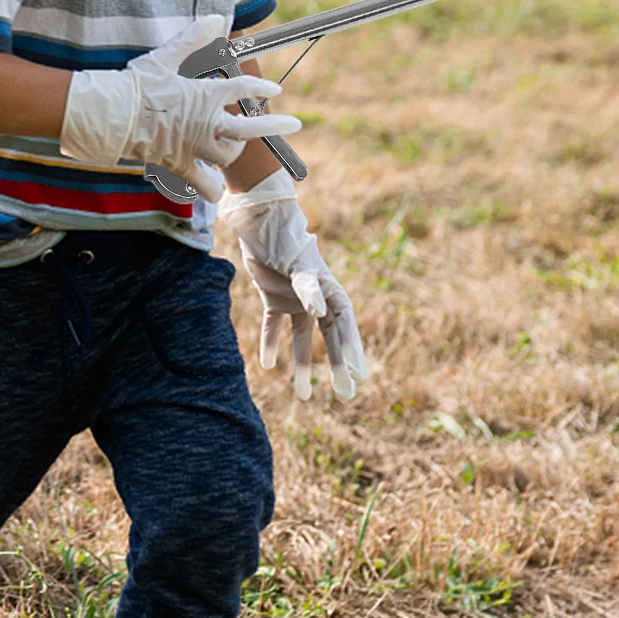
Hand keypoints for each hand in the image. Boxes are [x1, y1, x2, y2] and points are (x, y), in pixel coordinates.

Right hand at [60, 16, 301, 201]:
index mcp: (205, 95)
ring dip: (234, 149)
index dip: (260, 87)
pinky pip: (204, 185)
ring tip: (231, 142)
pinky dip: (210, 185)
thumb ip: (194, 38)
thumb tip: (218, 17)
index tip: (275, 89)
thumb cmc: (138, 84)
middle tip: (296, 124)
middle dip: (274, 125)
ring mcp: (194, 147)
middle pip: (249, 128)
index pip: (242, 88)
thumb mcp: (166, 56)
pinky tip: (211, 181)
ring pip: (228, 155)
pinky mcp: (179, 165)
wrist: (110, 116)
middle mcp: (205, 123)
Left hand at [220, 172, 368, 399]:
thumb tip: (321, 311)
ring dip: (303, 364)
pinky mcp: (274, 298)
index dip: (352, 348)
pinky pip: (275, 326)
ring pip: (303, 338)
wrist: (259, 221)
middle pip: (330, 337)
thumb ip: (309, 286)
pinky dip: (271, 343)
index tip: (358, 374)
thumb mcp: (298, 263)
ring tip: (302, 396)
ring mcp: (295, 299)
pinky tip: (266, 365)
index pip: (345, 324)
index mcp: (328, 288)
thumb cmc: (284, 239)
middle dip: (337, 365)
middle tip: (346, 395)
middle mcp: (316, 297)